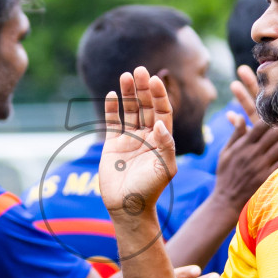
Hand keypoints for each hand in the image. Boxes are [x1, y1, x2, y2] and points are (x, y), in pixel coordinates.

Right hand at [100, 67, 175, 219]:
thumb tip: (160, 123)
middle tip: (139, 70)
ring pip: (129, 110)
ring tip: (125, 75)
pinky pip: (112, 122)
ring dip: (128, 93)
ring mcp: (129, 139)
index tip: (155, 80)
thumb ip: (166, 145)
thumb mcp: (165, 168)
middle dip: (143, 88)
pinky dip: (111, 108)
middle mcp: (147, 136)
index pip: (162, 111)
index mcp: (162, 139)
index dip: (159, 95)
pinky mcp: (113, 144)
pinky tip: (111, 94)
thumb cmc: (150, 190)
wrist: (128, 207)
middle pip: (146, 106)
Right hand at [213, 68, 277, 208]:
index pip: (258, 127)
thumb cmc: (226, 174)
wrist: (226, 200)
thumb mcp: (225, 153)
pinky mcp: (266, 178)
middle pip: (272, 135)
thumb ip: (235, 135)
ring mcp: (260, 166)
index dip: (270, 116)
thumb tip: (239, 115)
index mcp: (242, 146)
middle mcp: (252, 154)